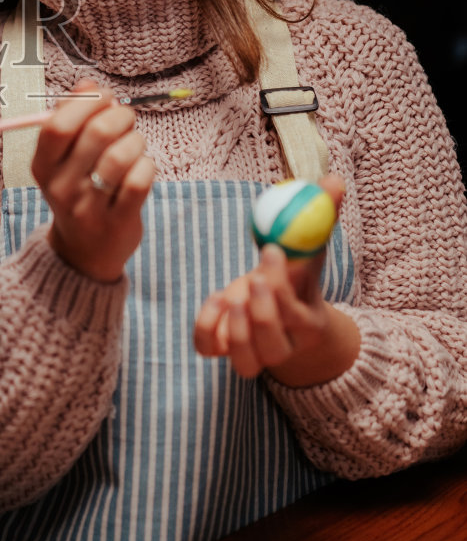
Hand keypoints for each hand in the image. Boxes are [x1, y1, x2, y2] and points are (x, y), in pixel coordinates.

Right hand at [33, 80, 155, 282]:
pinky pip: (139, 181)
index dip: (86, 102)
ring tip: (135, 144)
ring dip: (136, 140)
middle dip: (121, 115)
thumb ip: (71, 116)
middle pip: (97, 133)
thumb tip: (88, 84)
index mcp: (42, 166)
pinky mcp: (117, 221)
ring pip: (122, 155)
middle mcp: (60, 187)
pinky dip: (147, 165)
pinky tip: (142, 167)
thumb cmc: (77, 190)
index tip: (104, 97)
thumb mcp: (62, 158)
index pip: (57, 125)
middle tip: (127, 118)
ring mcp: (88, 206)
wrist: (84, 253)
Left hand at [194, 176, 359, 384]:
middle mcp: (284, 348)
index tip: (272, 250)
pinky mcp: (224, 349)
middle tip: (253, 276)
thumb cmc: (297, 272)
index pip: (297, 317)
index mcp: (310, 325)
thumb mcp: (310, 245)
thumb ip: (322, 216)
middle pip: (272, 345)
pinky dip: (207, 326)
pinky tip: (216, 299)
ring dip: (236, 325)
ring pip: (245, 360)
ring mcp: (254, 354)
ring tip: (235, 292)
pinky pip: (209, 348)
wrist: (282, 306)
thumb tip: (333, 180)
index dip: (281, 285)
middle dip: (261, 308)